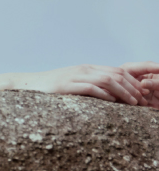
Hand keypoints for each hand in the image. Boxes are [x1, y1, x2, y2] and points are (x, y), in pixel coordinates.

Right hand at [13, 63, 157, 105]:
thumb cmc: (52, 88)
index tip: (142, 92)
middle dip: (132, 86)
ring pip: (107, 80)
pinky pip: (90, 88)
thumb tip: (110, 95)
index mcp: (87, 68)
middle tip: (142, 99)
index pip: (116, 70)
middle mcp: (84, 69)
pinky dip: (104, 94)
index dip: (132, 80)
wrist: (29, 84)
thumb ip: (90, 85)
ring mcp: (75, 76)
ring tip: (133, 102)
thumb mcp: (74, 83)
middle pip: (115, 74)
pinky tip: (113, 102)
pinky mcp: (67, 85)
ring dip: (123, 91)